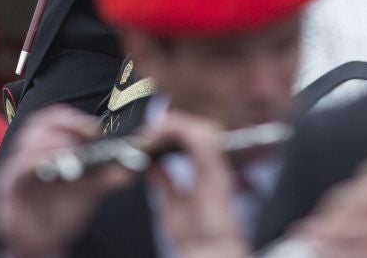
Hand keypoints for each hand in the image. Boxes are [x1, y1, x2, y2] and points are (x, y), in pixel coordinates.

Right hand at [0, 105, 137, 257]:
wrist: (41, 245)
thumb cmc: (60, 212)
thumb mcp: (89, 192)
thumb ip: (108, 177)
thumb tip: (133, 164)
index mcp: (48, 148)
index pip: (56, 118)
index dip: (76, 119)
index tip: (96, 131)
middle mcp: (30, 153)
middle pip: (41, 121)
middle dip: (67, 124)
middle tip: (88, 137)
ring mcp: (17, 168)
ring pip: (30, 139)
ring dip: (56, 142)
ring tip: (76, 155)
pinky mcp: (9, 186)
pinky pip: (21, 165)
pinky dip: (40, 160)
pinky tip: (55, 166)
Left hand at [144, 111, 248, 257]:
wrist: (208, 255)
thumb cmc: (197, 240)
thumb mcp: (172, 205)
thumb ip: (165, 182)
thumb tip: (152, 164)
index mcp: (206, 174)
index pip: (194, 138)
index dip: (173, 129)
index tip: (149, 134)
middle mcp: (215, 168)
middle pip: (201, 128)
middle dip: (173, 123)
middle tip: (148, 130)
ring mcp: (217, 170)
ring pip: (204, 128)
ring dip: (174, 124)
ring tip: (152, 131)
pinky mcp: (216, 175)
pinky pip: (202, 141)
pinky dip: (180, 131)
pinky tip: (161, 133)